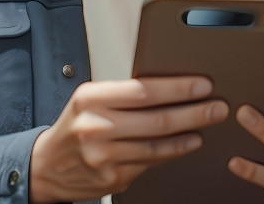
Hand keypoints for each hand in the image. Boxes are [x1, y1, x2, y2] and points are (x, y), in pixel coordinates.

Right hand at [29, 76, 229, 202]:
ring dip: (188, 135)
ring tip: (206, 126)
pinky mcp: (112, 179)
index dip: (178, 88)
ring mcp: (104, 157)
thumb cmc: (75, 126)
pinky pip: (150, 163)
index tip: (202, 84)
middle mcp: (95, 127)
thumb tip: (171, 86)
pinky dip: (172, 153)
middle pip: (156, 120)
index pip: (143, 91)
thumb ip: (124, 94)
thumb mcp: (90, 99)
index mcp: (91, 99)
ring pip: (157, 146)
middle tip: (217, 107)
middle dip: (194, 113)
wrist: (46, 166)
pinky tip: (186, 144)